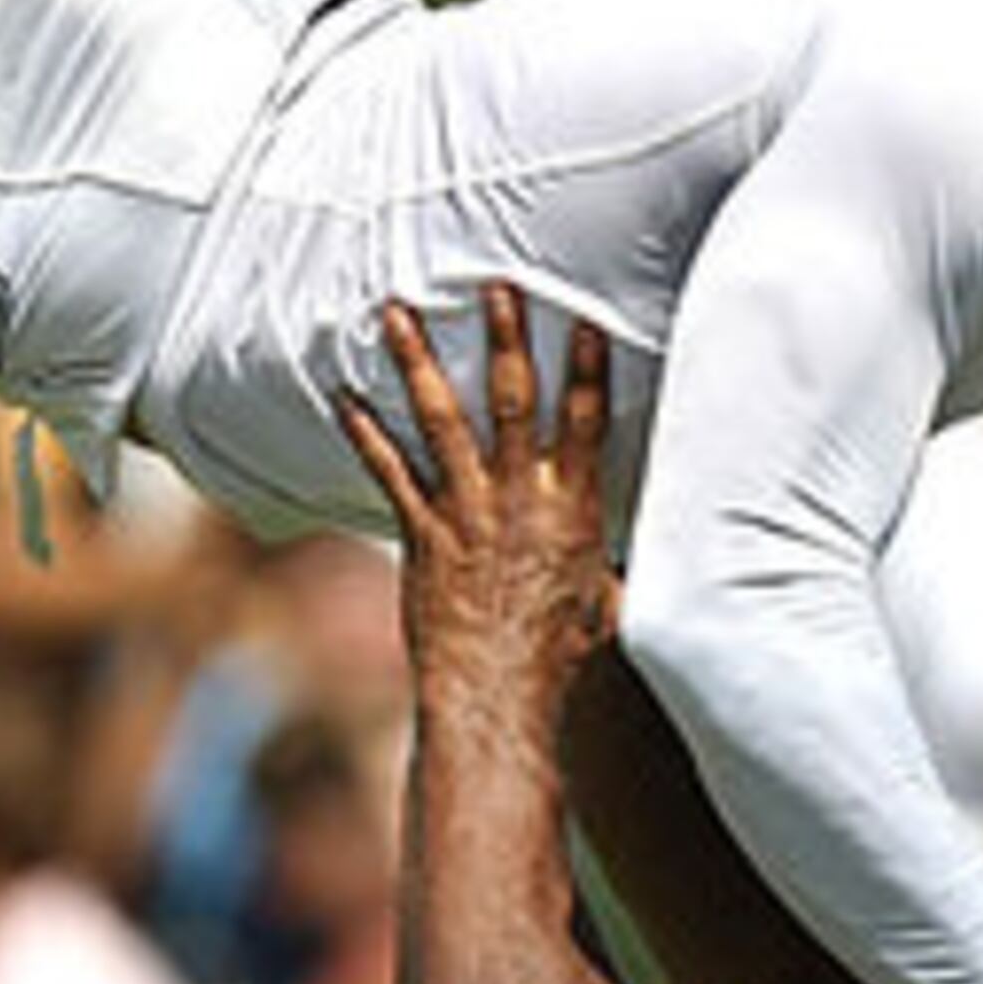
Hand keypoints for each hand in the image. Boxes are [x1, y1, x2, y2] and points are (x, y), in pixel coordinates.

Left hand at [335, 286, 616, 730]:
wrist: (500, 698)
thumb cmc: (559, 658)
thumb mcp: (606, 598)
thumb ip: (610, 554)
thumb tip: (638, 547)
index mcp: (575, 509)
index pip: (587, 423)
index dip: (586, 370)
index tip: (583, 319)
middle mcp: (522, 499)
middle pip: (515, 403)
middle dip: (506, 340)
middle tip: (494, 285)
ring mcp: (468, 512)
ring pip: (441, 421)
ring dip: (418, 362)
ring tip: (395, 314)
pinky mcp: (423, 534)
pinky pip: (389, 472)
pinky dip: (366, 434)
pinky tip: (345, 397)